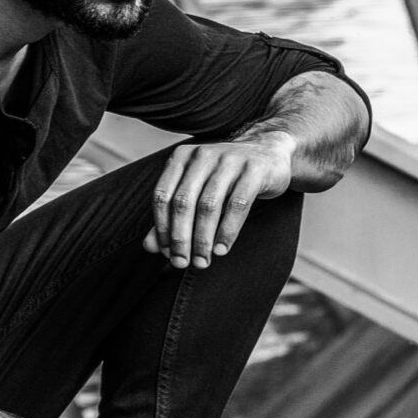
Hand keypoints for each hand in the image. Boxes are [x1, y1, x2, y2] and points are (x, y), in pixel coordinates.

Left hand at [142, 135, 293, 269]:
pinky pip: (237, 205)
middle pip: (183, 202)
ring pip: (208, 205)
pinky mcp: (254, 170)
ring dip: (203, 239)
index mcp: (181, 157)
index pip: (162, 196)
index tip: (166, 253)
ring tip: (202, 262)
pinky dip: (227, 231)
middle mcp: (202, 155)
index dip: (162, 228)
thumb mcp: (196, 192)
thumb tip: (149, 247)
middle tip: (182, 263)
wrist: (269, 153)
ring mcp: (229, 159)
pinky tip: (222, 250)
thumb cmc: (225, 179)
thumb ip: (171, 216)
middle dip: (180, 238)